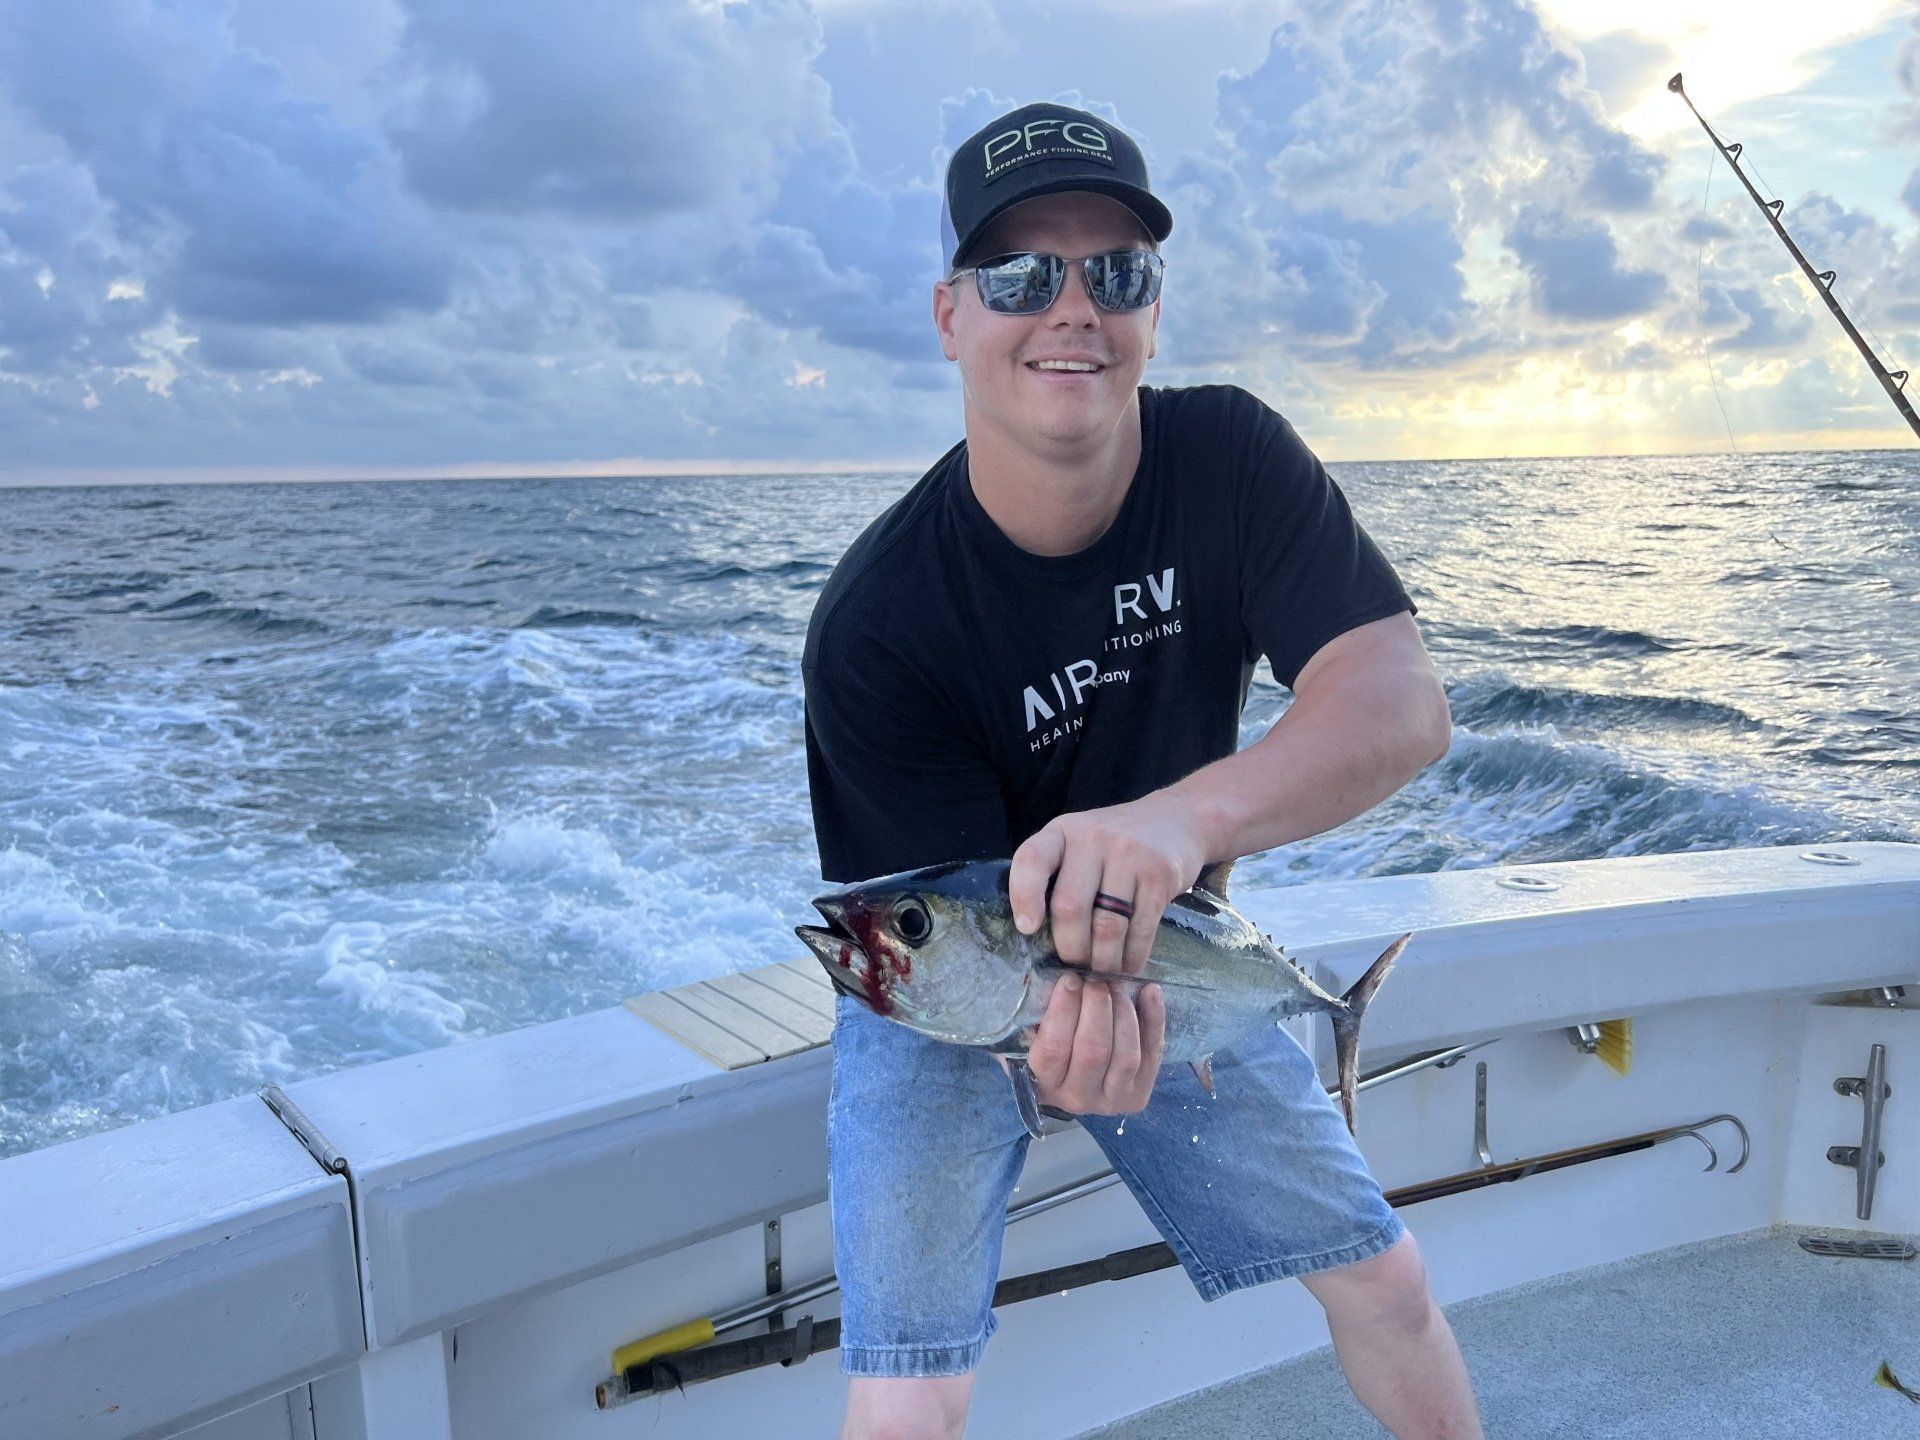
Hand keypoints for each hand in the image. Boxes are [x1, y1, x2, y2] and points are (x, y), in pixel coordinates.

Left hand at [1009, 793, 1208, 975]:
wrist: (1176, 819)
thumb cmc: (1114, 843)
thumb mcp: (1079, 843)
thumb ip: (1057, 876)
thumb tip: (1038, 938)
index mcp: (1062, 831)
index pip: (1032, 860)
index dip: (1024, 896)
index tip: (1027, 928)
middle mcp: (1093, 838)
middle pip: (1070, 906)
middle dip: (1070, 948)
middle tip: (1075, 965)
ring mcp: (1129, 854)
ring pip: (1107, 926)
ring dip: (1102, 960)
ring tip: (1100, 973)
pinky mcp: (1160, 875)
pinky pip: (1140, 929)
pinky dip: (1132, 957)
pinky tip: (1127, 965)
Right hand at [1023, 969, 1166, 1115]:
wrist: (1077, 1085)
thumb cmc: (1051, 1051)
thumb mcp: (1033, 1037)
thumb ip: (1039, 1015)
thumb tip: (1055, 980)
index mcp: (1044, 1084)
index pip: (1055, 1048)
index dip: (1064, 1010)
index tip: (1070, 980)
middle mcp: (1077, 1097)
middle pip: (1093, 1051)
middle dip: (1097, 1007)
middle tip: (1096, 981)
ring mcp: (1112, 1099)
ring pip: (1126, 1056)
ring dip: (1124, 1013)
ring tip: (1116, 986)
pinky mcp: (1139, 1095)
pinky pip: (1152, 1054)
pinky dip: (1154, 1019)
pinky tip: (1150, 991)